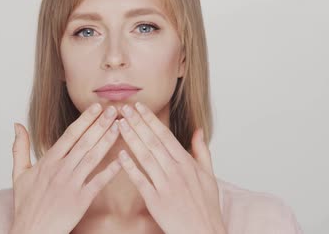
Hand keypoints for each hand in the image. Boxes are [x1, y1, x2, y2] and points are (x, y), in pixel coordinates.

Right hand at [9, 103, 120, 233]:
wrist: (30, 232)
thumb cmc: (26, 206)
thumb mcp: (19, 174)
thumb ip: (19, 147)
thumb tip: (17, 125)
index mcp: (48, 161)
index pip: (70, 134)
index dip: (85, 119)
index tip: (98, 107)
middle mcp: (60, 169)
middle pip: (84, 142)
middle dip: (101, 124)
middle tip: (115, 110)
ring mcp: (71, 184)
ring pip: (93, 157)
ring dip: (107, 140)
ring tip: (120, 126)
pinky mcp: (80, 200)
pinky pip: (98, 182)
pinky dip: (110, 171)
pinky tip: (122, 160)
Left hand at [116, 102, 226, 233]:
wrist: (204, 232)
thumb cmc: (206, 206)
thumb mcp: (209, 175)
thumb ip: (202, 151)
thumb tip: (199, 130)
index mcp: (187, 163)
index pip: (165, 135)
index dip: (150, 119)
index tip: (138, 107)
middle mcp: (176, 171)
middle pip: (153, 142)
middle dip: (137, 123)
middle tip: (123, 108)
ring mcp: (166, 185)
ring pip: (145, 157)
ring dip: (131, 139)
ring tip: (119, 125)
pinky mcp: (156, 201)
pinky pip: (140, 181)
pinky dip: (130, 167)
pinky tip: (120, 155)